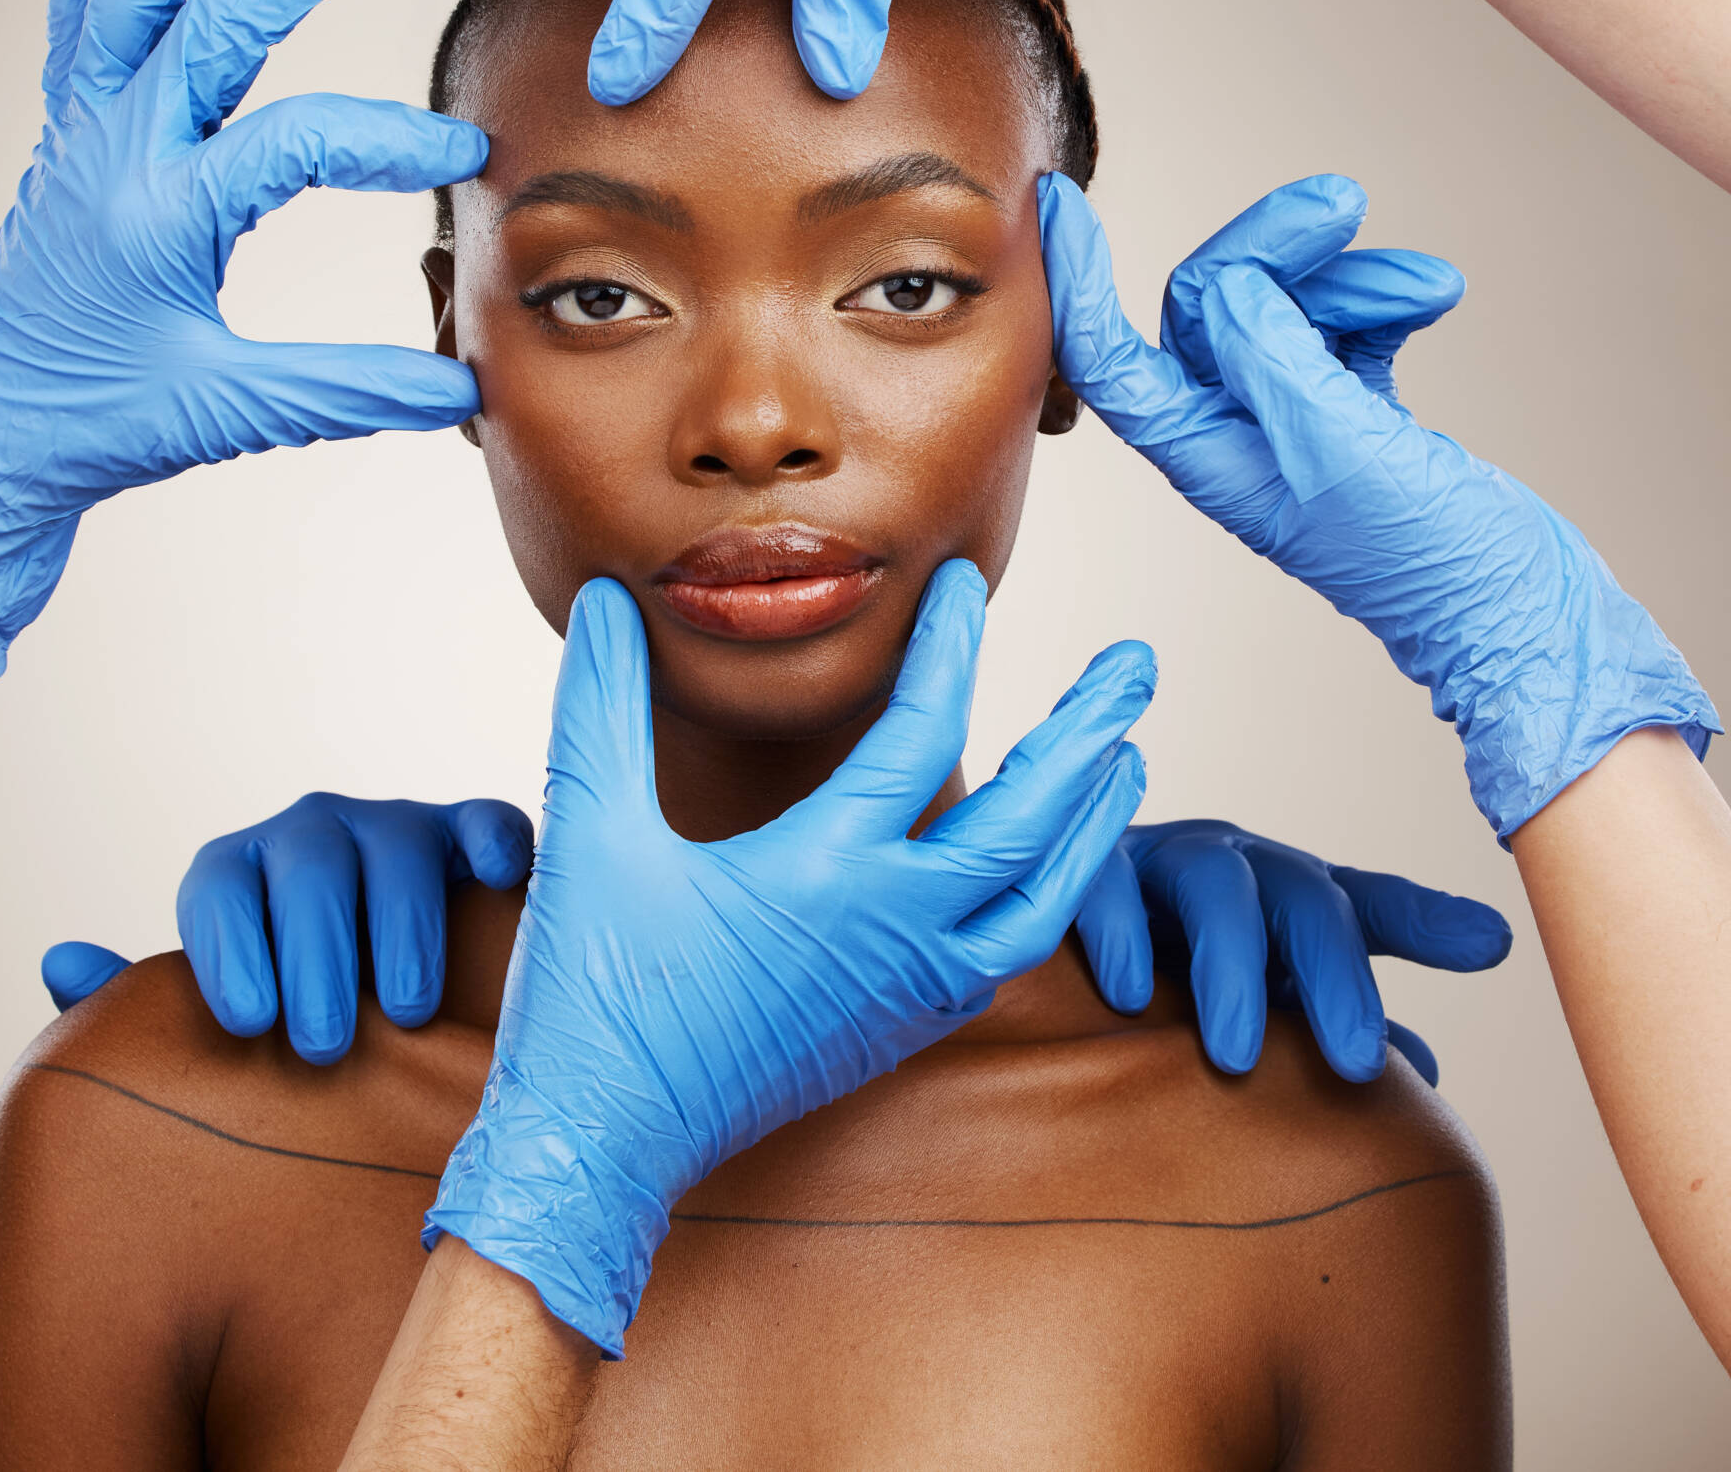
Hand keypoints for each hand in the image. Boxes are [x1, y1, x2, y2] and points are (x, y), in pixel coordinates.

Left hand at [0, 0, 485, 684]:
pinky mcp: (70, 136)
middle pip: (219, 27)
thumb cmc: (98, 424)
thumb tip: (464, 389)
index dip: (386, 140)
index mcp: (162, 218)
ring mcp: (86, 136)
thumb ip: (348, 390)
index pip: (293, 145)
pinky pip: (78, 21)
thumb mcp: (228, 412)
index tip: (467, 154)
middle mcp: (118, 156)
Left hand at [40, 794, 535, 1060]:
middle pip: (307, 865)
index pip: (219, 884)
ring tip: (408, 1014)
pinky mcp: (473, 837)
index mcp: (240, 877)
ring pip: (395, 846)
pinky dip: (492, 845)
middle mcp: (311, 838)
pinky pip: (485, 822)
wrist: (407, 1025)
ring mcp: (397, 830)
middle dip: (315, 952)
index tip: (248, 1021)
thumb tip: (61, 963)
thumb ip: (137, 1006)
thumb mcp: (216, 1033)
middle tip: (321, 1043)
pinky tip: (493, 886)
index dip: (230, 947)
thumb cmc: (294, 1036)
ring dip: (402, 925)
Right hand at [429, 563, 1153, 1353]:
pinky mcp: (897, 1032)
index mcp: (825, 871)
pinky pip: (1005, 958)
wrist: (601, 1149)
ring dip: (1089, 824)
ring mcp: (905, 991)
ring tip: (1128, 762)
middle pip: (1029, 820)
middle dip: (1091, 732)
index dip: (948, 647)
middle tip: (1139, 665)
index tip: (962, 581)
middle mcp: (891, 931)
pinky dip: (1045, 900)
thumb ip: (602, 707)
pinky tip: (1040, 875)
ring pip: (1041, 902)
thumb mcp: (591, 835)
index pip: (921, 732)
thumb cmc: (594, 996)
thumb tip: (605, 603)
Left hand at [1039, 172, 1718, 837]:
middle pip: (1212, 308)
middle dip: (1271, 250)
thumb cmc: (1430, 561)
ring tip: (1424, 286)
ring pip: (1285, 309)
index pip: (1110, 358)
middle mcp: (1235, 436)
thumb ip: (1276, 363)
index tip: (1061, 205)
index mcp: (1205, 455)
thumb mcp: (1343, 452)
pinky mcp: (1352, 414)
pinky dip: (1381, 303)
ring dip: (1351, 279)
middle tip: (1338, 203)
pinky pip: (1341, 328)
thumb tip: (1226, 291)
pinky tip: (1431, 297)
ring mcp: (1293, 423)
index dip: (1079, 281)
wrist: (1521, 613)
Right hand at [1077, 821, 1512, 1084]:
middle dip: (1333, 974)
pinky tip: (1132, 996)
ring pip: (1212, 885)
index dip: (1427, 922)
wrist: (1053, 916)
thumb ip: (1343, 1024)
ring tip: (1239, 1054)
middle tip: (1358, 1063)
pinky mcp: (1082, 869)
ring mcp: (1158, 859)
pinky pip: (1103, 882)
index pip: (1366, 906)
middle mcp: (1235, 865)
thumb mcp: (1266, 995)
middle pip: (1300, 897)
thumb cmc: (1178, 967)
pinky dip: (1119, 931)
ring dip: (1231, 964)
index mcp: (1288, 894)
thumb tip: (1433, 1077)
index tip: (1490, 949)